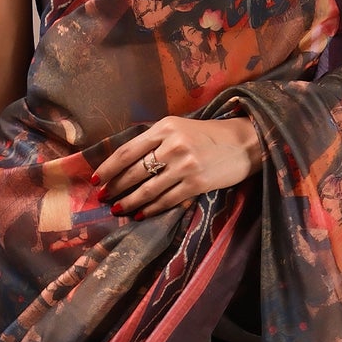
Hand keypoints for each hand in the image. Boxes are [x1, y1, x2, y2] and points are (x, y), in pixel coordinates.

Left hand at [95, 115, 262, 216]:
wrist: (244, 143)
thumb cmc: (208, 136)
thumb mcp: (179, 128)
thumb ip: (155, 140)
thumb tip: (125, 162)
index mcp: (165, 128)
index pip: (128, 151)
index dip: (109, 167)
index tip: (96, 179)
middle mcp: (174, 145)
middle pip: (135, 172)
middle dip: (116, 187)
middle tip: (103, 197)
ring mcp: (186, 165)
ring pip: (148, 189)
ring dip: (129, 201)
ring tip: (118, 208)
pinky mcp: (197, 183)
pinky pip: (166, 200)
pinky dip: (151, 209)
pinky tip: (140, 214)